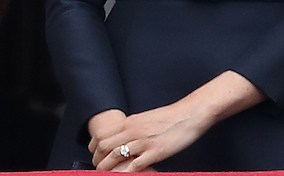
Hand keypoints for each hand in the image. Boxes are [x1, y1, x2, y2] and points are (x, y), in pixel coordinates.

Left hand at [91, 71, 263, 170]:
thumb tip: (123, 135)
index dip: (94, 147)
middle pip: (104, 146)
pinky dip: (126, 173)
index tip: (94, 155)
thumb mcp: (146, 118)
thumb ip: (133, 127)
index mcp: (129, 122)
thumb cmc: (169, 117)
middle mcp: (132, 131)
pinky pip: (135, 166)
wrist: (189, 114)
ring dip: (107, 168)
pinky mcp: (155, 152)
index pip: (102, 134)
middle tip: (97, 168)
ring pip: (115, 156)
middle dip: (97, 160)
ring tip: (105, 174)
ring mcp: (143, 142)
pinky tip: (125, 175)